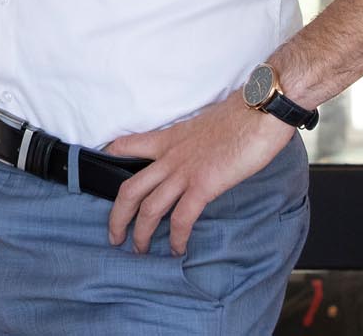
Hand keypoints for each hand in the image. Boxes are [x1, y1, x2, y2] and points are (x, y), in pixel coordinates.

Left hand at [102, 92, 293, 255]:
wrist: (259, 111)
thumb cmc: (241, 115)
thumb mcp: (205, 124)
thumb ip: (193, 140)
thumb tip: (198, 150)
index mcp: (169, 138)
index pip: (127, 145)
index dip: (111, 157)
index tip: (103, 169)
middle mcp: (170, 156)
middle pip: (129, 189)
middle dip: (117, 217)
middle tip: (114, 236)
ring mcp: (184, 171)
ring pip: (149, 208)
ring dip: (141, 233)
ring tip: (139, 250)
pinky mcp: (203, 185)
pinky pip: (181, 217)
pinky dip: (176, 237)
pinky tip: (177, 249)